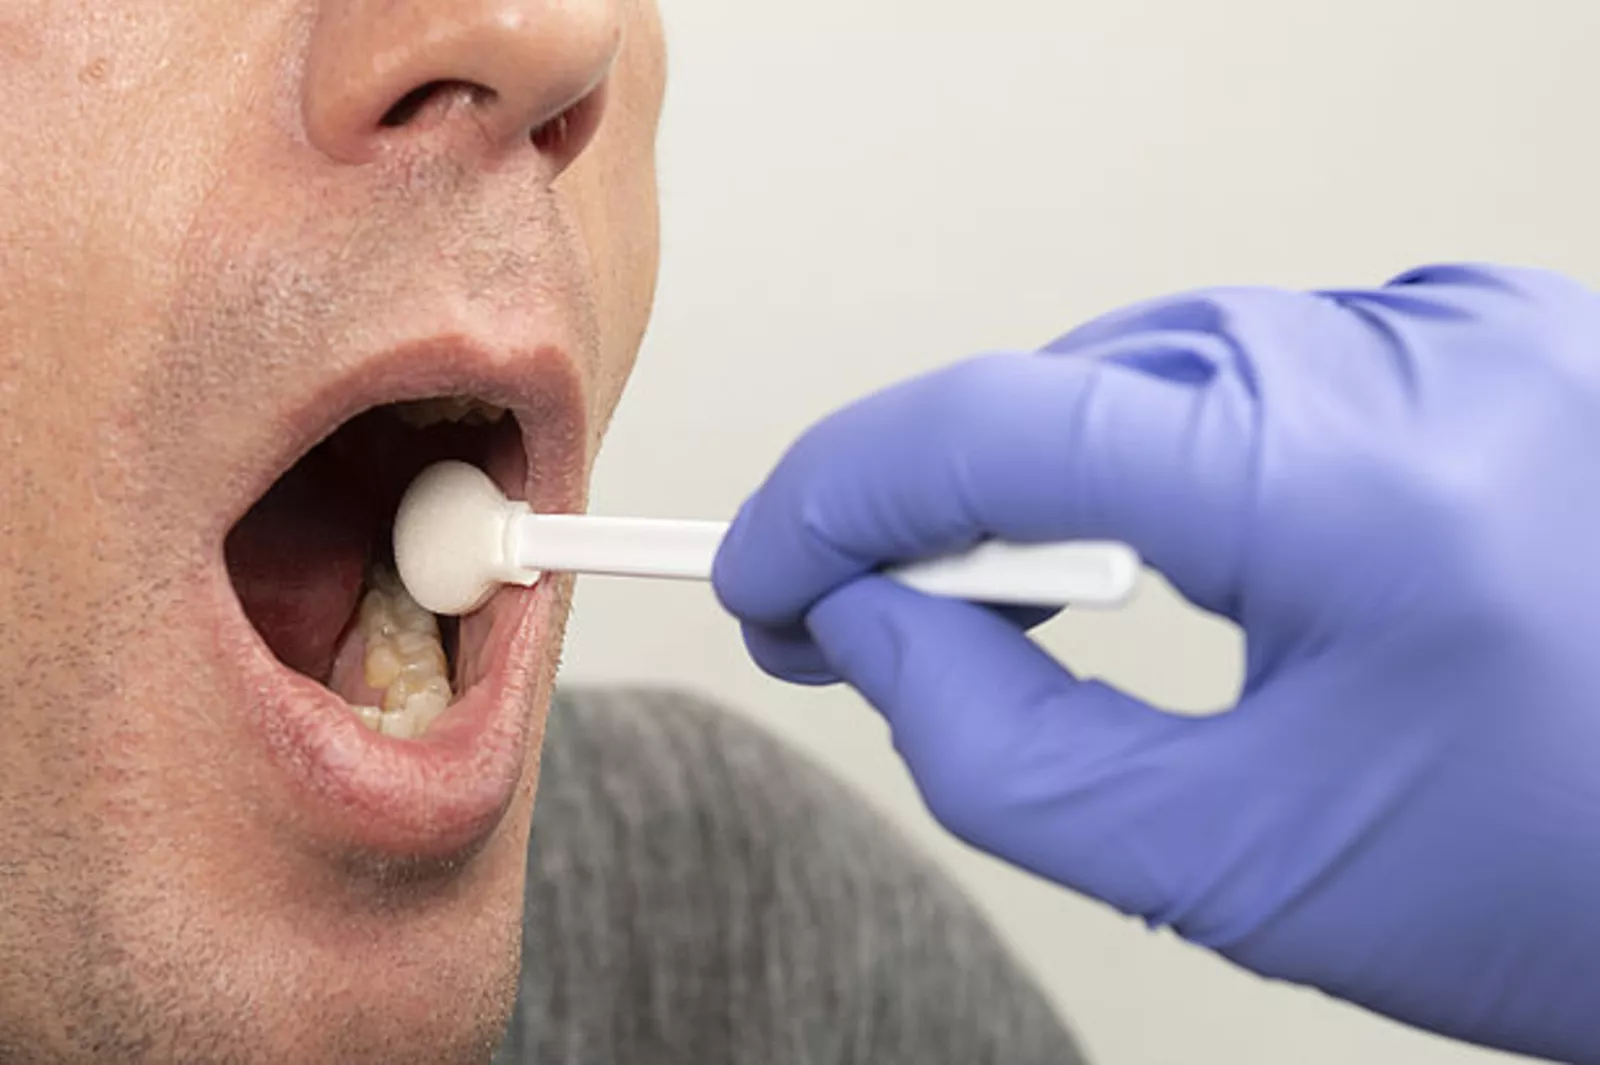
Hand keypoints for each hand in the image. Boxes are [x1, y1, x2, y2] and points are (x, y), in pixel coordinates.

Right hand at [713, 265, 1599, 1061]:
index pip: (1001, 427)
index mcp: (1357, 484)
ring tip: (1002, 592)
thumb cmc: (1555, 893)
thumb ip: (1000, 749)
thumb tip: (866, 628)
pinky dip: (1164, 446)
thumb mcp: (1236, 866)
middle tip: (850, 610)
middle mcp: (1421, 357)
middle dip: (928, 501)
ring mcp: (1470, 329)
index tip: (759, 568)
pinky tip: (1153, 535)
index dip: (835, 496)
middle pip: (1066, 383)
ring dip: (1044, 473)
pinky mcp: (1495, 339)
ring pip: (1153, 365)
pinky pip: (1260, 365)